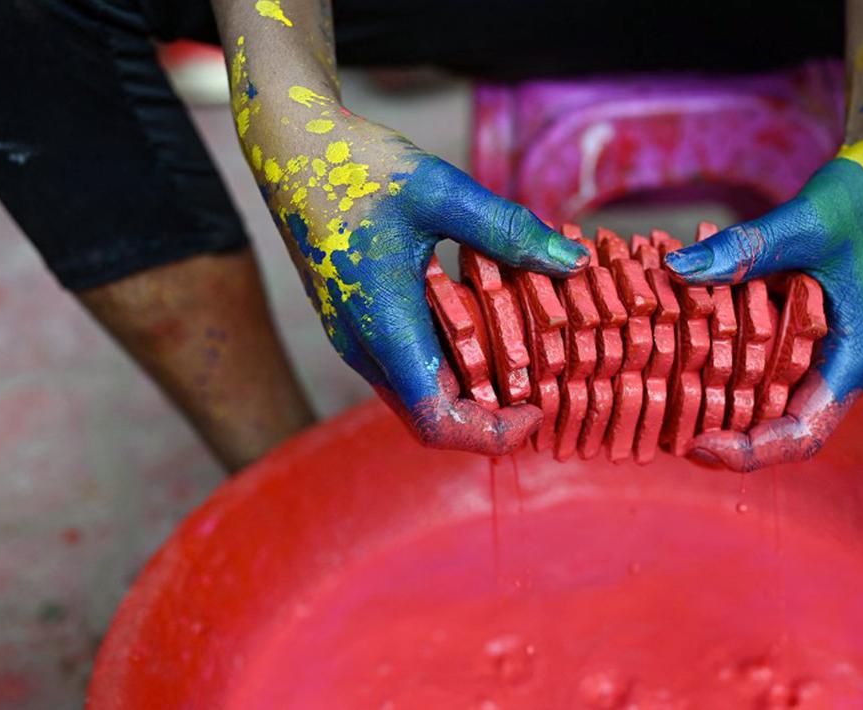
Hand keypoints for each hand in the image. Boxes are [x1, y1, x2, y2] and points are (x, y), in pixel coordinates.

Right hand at [255, 110, 590, 453]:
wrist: (288, 149)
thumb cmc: (355, 166)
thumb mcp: (441, 190)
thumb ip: (508, 230)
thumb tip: (575, 265)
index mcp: (383, 328)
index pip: (437, 421)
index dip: (493, 433)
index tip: (539, 409)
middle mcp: (364, 347)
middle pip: (432, 417)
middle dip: (492, 418)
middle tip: (546, 388)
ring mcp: (357, 337)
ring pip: (419, 394)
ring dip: (472, 392)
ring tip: (526, 361)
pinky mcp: (357, 322)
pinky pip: (408, 366)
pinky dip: (452, 365)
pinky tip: (489, 328)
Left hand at [664, 136, 862, 470]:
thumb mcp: (804, 221)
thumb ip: (744, 248)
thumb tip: (676, 267)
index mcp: (854, 360)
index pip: (803, 435)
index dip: (751, 452)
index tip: (697, 447)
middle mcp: (839, 369)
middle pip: (780, 430)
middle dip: (725, 438)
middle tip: (665, 435)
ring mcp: (824, 355)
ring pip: (768, 403)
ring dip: (720, 409)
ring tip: (663, 406)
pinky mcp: (804, 336)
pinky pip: (761, 367)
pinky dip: (723, 369)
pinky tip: (679, 358)